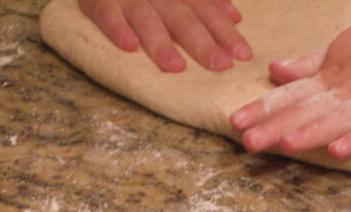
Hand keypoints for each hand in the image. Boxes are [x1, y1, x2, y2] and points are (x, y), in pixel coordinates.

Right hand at [79, 0, 252, 72]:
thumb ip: (204, 1)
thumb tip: (235, 16)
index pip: (206, 10)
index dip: (224, 31)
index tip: (243, 54)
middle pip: (183, 17)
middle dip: (203, 41)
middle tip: (220, 65)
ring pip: (147, 18)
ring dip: (162, 42)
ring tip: (176, 67)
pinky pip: (107, 13)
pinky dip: (117, 28)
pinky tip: (129, 46)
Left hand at [229, 0, 350, 159]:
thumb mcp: (343, 48)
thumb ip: (309, 66)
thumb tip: (274, 72)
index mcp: (332, 78)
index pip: (292, 95)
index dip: (264, 109)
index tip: (236, 122)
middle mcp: (349, 90)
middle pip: (308, 111)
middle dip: (277, 126)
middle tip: (248, 142)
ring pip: (339, 119)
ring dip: (312, 132)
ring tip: (287, 144)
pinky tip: (339, 152)